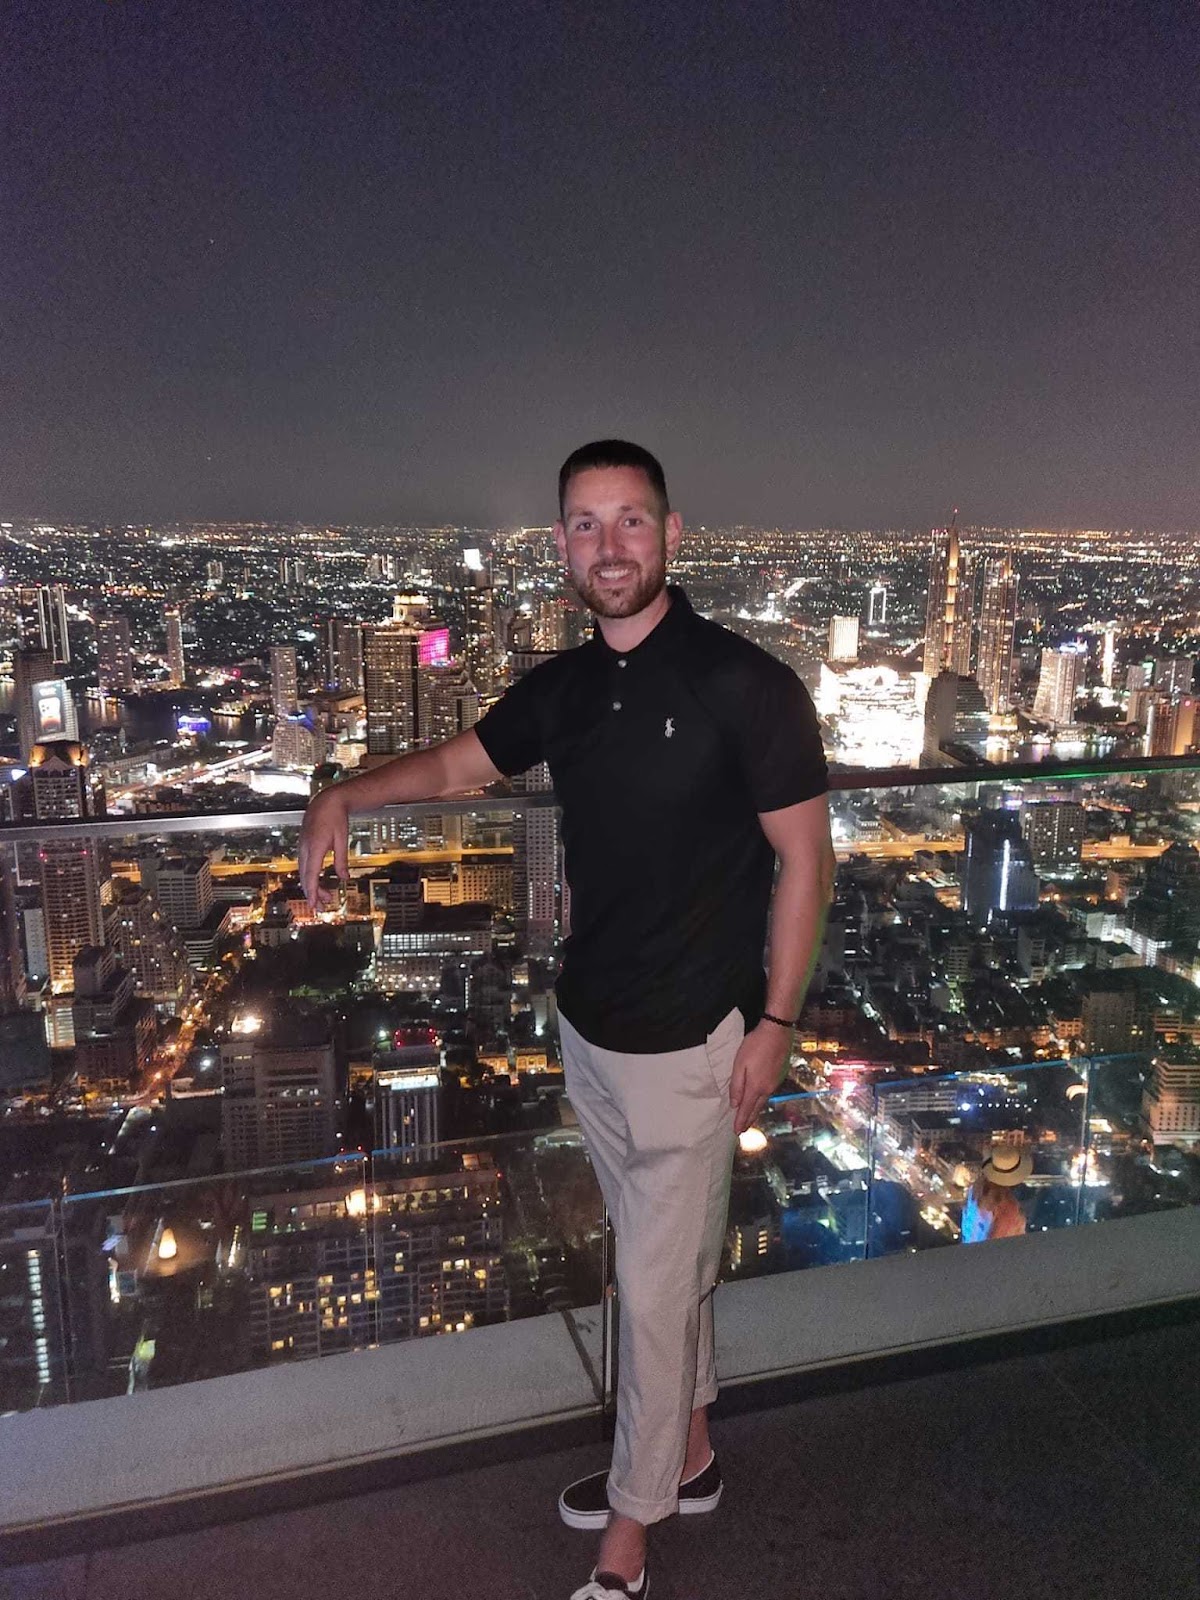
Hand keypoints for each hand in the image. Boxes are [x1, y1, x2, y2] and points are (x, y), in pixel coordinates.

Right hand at [297, 786, 350, 907]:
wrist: (326, 801)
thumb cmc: (335, 817)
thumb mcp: (342, 839)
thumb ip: (342, 859)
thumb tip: (344, 878)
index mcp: (315, 846)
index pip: (311, 874)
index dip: (311, 892)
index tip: (313, 905)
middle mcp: (305, 847)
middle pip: (305, 876)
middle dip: (313, 893)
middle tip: (322, 907)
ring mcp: (302, 846)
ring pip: (304, 872)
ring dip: (313, 886)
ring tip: (326, 897)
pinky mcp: (304, 845)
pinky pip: (305, 865)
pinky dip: (310, 876)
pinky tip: (318, 882)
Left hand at [729, 1022, 790, 1135]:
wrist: (777, 1032)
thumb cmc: (755, 1046)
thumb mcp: (740, 1064)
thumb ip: (737, 1085)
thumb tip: (734, 1104)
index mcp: (756, 1087)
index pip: (746, 1109)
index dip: (741, 1121)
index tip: (736, 1132)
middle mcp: (767, 1089)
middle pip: (756, 1108)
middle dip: (748, 1120)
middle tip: (742, 1130)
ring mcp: (775, 1083)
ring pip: (763, 1102)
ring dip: (756, 1112)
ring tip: (749, 1119)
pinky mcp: (779, 1075)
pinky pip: (768, 1094)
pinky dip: (762, 1101)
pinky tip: (759, 1100)